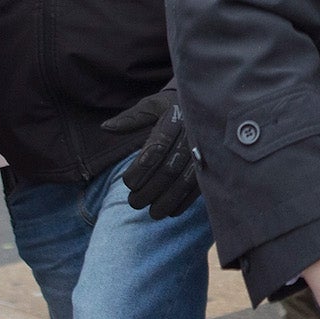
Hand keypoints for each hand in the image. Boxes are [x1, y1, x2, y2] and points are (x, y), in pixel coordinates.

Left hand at [104, 88, 201, 219]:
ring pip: (185, 180)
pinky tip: (173, 211)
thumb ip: (130, 118)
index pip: (157, 146)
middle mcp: (191, 134)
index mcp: (174, 118)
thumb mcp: (152, 106)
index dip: (142, 168)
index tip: (128, 183)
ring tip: (153, 213)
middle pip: (170, 168)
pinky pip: (200, 186)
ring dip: (168, 200)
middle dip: (151, 190)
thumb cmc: (171, 107)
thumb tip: (105, 127)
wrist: (207, 105)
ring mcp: (205, 150)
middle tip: (134, 203)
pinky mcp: (213, 163)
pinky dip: (186, 201)